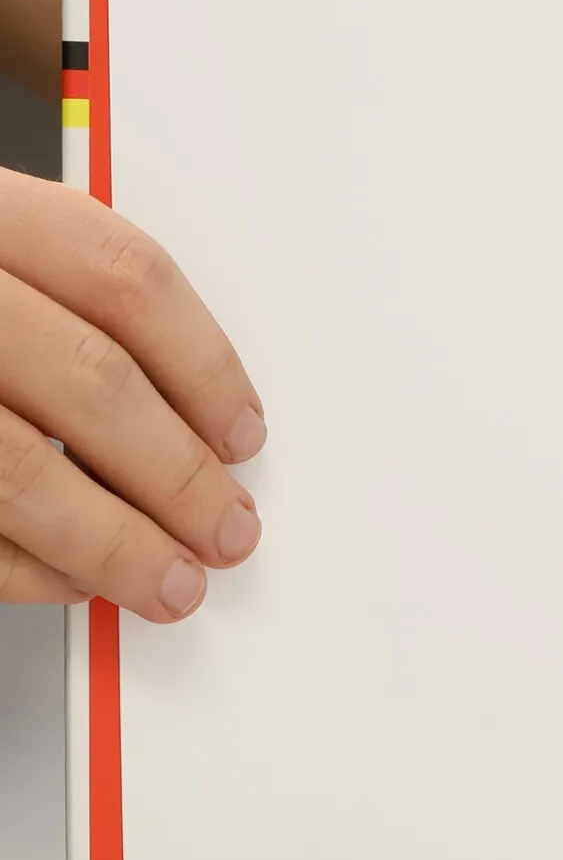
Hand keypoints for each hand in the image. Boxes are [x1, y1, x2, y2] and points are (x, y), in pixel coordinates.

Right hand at [0, 169, 263, 618]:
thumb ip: (60, 306)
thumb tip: (194, 418)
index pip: (123, 277)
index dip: (204, 365)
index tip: (243, 434)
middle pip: (89, 380)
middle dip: (177, 475)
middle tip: (228, 531)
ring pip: (17, 468)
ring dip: (111, 542)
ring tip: (168, 583)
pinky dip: (20, 566)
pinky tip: (69, 580)